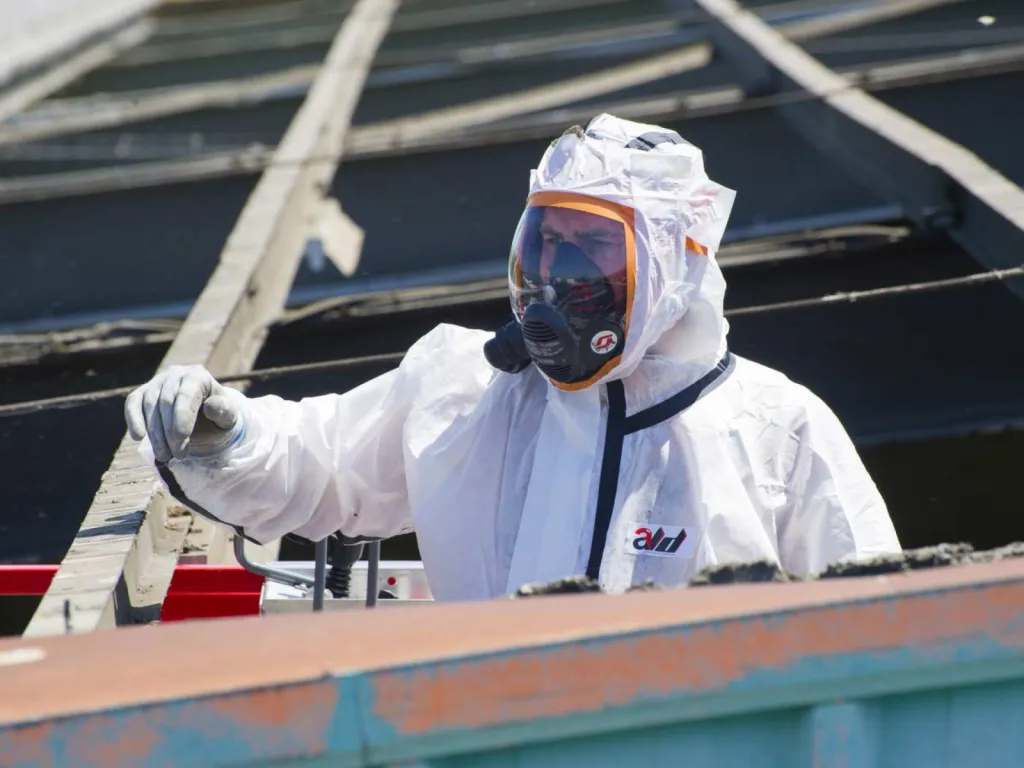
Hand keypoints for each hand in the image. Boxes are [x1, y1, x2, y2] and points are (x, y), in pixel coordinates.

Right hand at [124, 365, 242, 462]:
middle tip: (178, 455)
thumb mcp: (228, 417)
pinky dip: (133, 419)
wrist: (205, 418)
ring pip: (149, 405)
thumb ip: (224, 412)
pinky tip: (138, 437)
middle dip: (170, 431)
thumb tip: (210, 407)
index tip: (182, 437)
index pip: (187, 394)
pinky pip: (133, 403)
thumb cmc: (217, 417)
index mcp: (198, 376)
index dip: (182, 416)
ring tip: (165, 456)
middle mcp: (176, 374)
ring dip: (155, 433)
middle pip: (166, 402)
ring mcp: (157, 381)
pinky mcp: (142, 392)